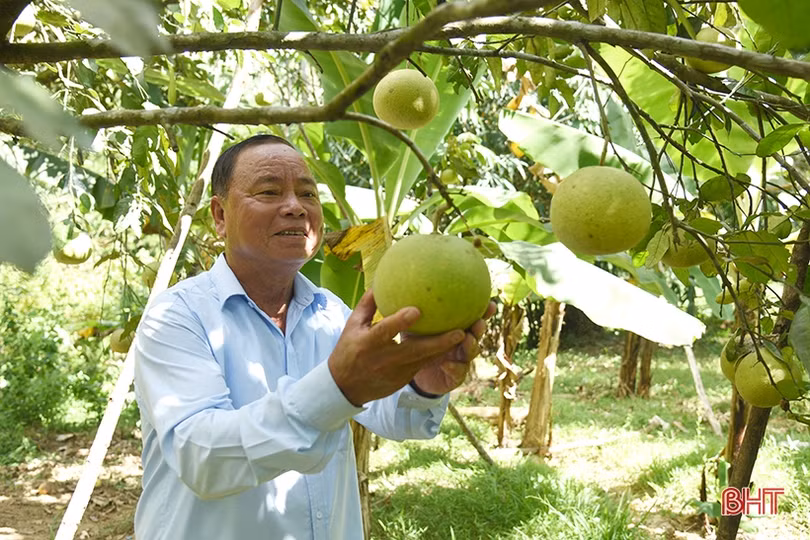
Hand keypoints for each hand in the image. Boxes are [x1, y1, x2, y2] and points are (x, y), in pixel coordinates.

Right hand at [328, 289, 465, 405]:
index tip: (417, 310)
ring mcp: (396, 372)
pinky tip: (454, 344)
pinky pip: (424, 365)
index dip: (401, 322)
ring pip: (426, 360)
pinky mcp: (403, 379)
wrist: (345, 387)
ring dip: (446, 350)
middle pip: (416, 351)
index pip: (386, 331)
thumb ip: (368, 304)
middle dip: (440, 342)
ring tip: (467, 336)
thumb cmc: (348, 350)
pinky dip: (439, 355)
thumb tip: (381, 280)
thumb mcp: (352, 326)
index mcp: (368, 343)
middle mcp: (385, 359)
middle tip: (461, 331)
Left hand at [408, 301, 495, 395]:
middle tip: (478, 321)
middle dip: (479, 328)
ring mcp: (460, 360)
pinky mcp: (455, 377)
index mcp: (456, 329)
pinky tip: (448, 364)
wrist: (411, 372)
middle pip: (476, 334)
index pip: (473, 317)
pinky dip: (454, 367)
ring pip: (471, 353)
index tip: (491, 304)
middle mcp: (462, 343)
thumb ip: (416, 311)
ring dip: (471, 346)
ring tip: (467, 339)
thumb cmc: (414, 342)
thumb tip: (410, 287)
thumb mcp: (413, 326)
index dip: (484, 312)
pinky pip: (458, 372)